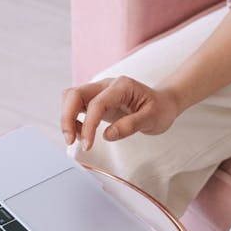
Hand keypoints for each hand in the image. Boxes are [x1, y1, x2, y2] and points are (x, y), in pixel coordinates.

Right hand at [60, 76, 180, 149]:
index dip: (89, 124)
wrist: (162, 104)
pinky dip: (73, 121)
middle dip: (67, 118)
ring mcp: (99, 92)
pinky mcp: (95, 101)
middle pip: (74, 94)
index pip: (96, 103)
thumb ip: (130, 126)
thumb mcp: (152, 119)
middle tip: (70, 141)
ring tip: (79, 139)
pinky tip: (84, 135)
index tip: (88, 145)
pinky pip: (76, 107)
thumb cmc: (159, 109)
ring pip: (71, 99)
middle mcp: (106, 85)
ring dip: (68, 119)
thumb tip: (107, 135)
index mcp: (121, 86)